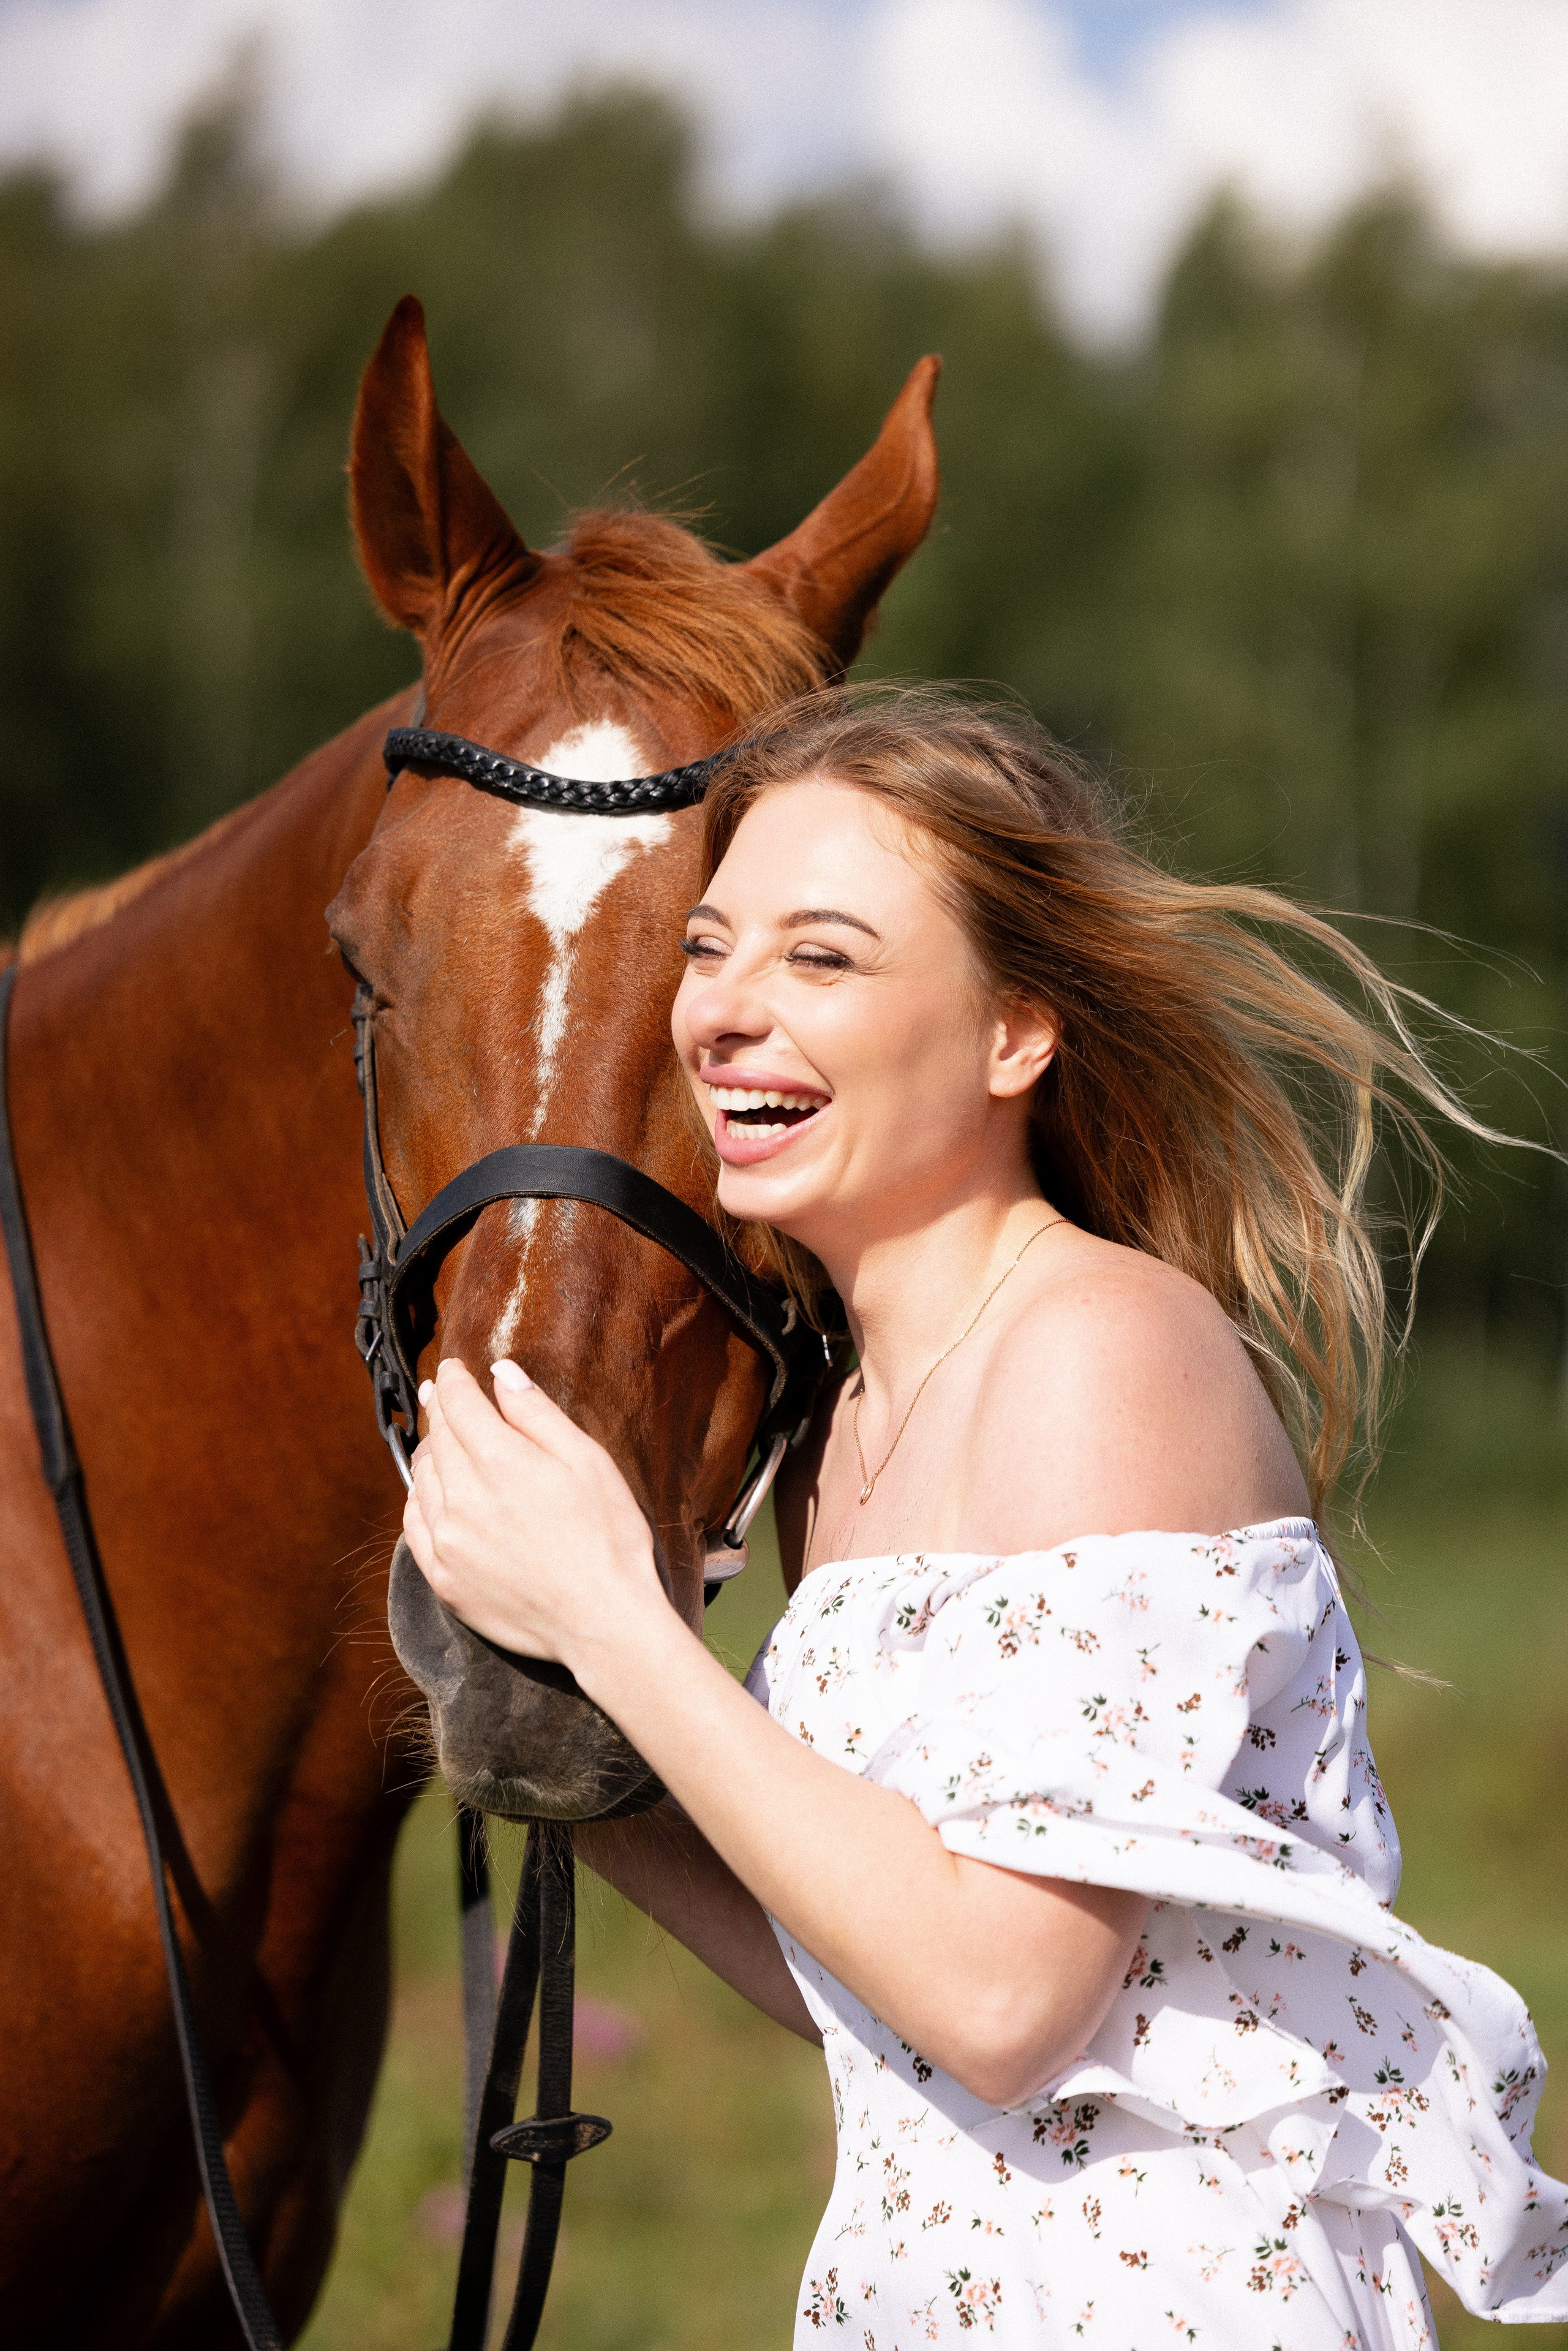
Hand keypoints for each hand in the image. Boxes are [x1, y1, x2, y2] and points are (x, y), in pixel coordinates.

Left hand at [401, 1356, 665, 1674]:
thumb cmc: (608, 1537)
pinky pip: (415, 1527)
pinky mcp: (444, 1580)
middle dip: (440, 1409)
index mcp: (499, 1461)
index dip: (453, 1380)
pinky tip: (430, 1494)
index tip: (452, 1367)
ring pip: (422, 1480)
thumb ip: (537, 1413)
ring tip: (439, 1440)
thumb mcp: (586, 1460)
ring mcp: (447, 1542)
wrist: (602, 1622)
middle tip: (440, 1391)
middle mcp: (461, 1498)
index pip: (458, 1405)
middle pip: (437, 1439)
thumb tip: (501, 1373)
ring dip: (429, 1453)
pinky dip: (419, 1501)